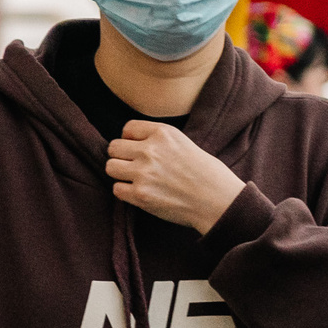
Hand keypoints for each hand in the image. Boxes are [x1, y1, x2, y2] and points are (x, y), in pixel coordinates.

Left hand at [107, 121, 243, 234]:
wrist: (217, 199)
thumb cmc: (206, 173)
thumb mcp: (184, 143)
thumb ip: (159, 141)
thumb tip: (133, 145)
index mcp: (163, 133)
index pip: (128, 128)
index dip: (130, 139)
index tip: (139, 149)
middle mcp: (150, 150)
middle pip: (113, 147)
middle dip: (122, 156)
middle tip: (135, 166)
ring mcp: (143, 173)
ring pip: (110, 167)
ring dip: (120, 174)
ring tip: (135, 179)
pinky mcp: (140, 195)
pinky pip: (116, 189)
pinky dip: (126, 192)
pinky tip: (141, 192)